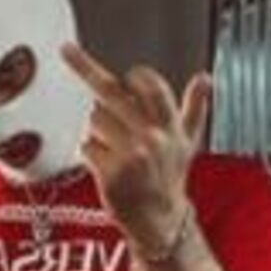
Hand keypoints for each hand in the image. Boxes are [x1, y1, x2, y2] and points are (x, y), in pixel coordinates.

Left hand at [61, 43, 210, 255]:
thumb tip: (204, 79)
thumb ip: (195, 108)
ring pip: (94, 120)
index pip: (151, 85)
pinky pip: (86, 147)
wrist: (159, 220)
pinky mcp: (111, 172)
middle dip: (85, 68)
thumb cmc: (169, 178)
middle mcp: (151, 137)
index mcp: (169, 125)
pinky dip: (89, 154)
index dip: (135, 76)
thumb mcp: (188, 142)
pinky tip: (105, 166)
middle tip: (66, 50)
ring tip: (114, 149)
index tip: (126, 74)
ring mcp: (130, 155)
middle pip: (110, 93)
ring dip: (97, 131)